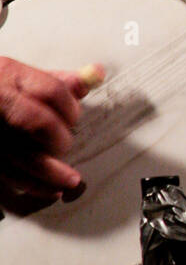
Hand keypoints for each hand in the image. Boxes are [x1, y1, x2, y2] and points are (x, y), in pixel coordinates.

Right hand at [0, 58, 92, 213]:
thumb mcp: (17, 74)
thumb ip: (56, 80)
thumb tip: (96, 75)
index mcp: (10, 75)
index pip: (52, 91)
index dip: (71, 107)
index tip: (74, 117)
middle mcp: (0, 103)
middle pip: (38, 122)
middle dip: (59, 138)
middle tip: (65, 143)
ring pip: (23, 156)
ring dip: (52, 172)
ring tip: (72, 180)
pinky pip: (10, 174)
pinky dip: (33, 185)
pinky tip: (51, 189)